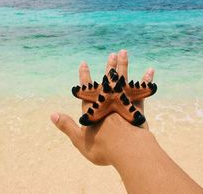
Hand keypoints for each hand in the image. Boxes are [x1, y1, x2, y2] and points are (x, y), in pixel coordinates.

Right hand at [51, 50, 154, 165]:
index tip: (84, 63)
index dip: (85, 76)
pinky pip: (142, 90)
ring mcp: (124, 102)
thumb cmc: (102, 148)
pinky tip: (150, 70)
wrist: (126, 151)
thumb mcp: (79, 139)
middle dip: (109, 67)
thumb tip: (52, 114)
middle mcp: (109, 101)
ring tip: (124, 52)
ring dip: (123, 65)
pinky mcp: (137, 106)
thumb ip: (66, 126)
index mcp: (94, 108)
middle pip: (108, 80)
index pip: (88, 89)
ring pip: (123, 79)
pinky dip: (146, 80)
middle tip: (112, 54)